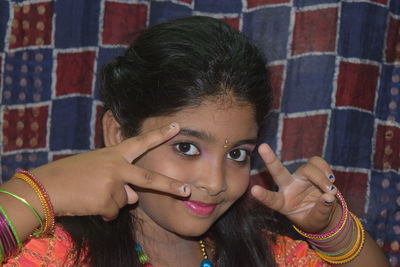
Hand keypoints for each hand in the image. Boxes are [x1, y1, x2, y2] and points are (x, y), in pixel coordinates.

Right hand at [29, 123, 190, 220]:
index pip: (142, 142)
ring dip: (111, 202)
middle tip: (189, 191)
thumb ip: (121, 179)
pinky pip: (113, 212)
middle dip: (171, 186)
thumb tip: (135, 197)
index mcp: (114, 154)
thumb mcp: (98, 169)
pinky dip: (104, 212)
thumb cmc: (72, 175)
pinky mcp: (106, 200)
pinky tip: (88, 203)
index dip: (160, 134)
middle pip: (149, 178)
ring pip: (124, 201)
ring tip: (91, 193)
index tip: (177, 126)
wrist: (47, 186)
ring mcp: (113, 183)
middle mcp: (117, 166)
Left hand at [251, 143, 337, 232]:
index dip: (263, 195)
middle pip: (278, 172)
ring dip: (320, 178)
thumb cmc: (314, 219)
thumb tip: (329, 196)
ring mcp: (299, 177)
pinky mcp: (310, 170)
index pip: (271, 200)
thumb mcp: (317, 221)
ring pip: (307, 169)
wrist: (324, 213)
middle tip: (262, 147)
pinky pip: (316, 162)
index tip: (253, 190)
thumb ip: (321, 211)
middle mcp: (288, 187)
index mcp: (283, 203)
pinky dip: (325, 169)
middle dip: (270, 159)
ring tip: (330, 189)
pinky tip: (331, 178)